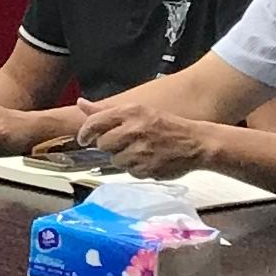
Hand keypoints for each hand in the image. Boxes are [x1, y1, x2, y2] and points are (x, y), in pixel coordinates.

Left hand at [71, 99, 221, 177]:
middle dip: (110, 146)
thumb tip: (80, 103)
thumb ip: (106, 110)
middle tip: (124, 142)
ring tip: (141, 150)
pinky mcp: (146, 169)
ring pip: (115, 160)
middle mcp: (133, 130)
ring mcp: (139, 151)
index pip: (94, 123)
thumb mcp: (137, 110)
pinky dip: (136, 168)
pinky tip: (148, 159)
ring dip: (124, 158)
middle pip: (103, 144)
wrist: (196, 143)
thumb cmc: (164, 125)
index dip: (85, 133)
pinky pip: (130, 172)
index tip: (84, 139)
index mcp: (130, 112)